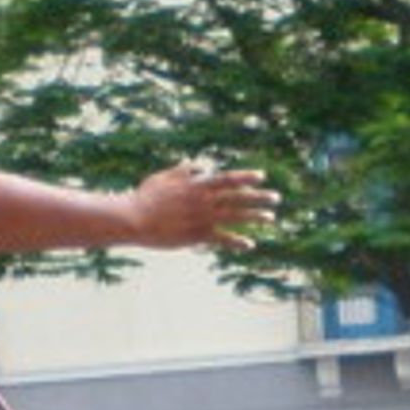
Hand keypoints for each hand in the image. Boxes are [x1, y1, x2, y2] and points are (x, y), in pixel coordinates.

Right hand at [129, 159, 277, 252]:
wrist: (133, 219)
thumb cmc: (144, 197)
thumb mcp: (163, 177)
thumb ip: (182, 170)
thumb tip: (197, 165)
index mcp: (196, 185)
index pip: (227, 178)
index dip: (246, 177)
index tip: (261, 176)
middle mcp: (203, 200)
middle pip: (237, 197)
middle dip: (259, 197)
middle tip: (276, 198)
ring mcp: (201, 218)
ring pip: (235, 216)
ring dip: (255, 217)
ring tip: (271, 218)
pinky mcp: (196, 235)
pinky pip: (222, 238)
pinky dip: (237, 242)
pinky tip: (250, 244)